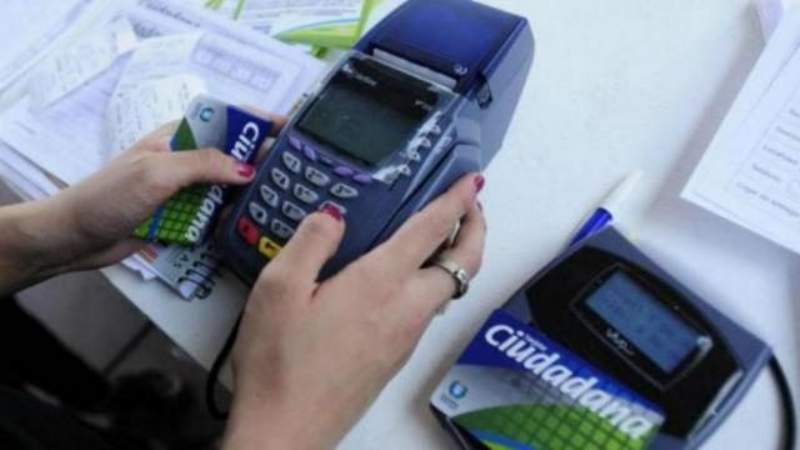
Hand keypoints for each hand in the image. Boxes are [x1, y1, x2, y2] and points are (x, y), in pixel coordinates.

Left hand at [0, 117, 283, 292]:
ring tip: (285, 199)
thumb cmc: (110, 197)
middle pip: (232, 154)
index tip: (292, 131)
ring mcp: (184, 189)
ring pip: (227, 185)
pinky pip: (215, 212)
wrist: (75, 238)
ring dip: (251, 191)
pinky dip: (233, 215)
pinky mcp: (182, 216)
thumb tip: (248, 168)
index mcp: (177, 136)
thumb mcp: (158, 172)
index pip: (226, 120)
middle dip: (262, 159)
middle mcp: (185, 159)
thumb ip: (203, 165)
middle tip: (298, 172)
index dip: (258, 122)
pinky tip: (256, 222)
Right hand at [223, 174, 486, 449]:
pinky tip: (403, 280)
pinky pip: (428, 311)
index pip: (432, 231)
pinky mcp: (395, 358)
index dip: (457, 201)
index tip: (473, 181)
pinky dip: (434, 283)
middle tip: (469, 206)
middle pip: (463, 265)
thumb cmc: (280, 362)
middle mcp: (404, 309)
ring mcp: (405, 338)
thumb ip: (311, 242)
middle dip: (474, 230)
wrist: (288, 430)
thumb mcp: (279, 289)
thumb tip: (335, 216)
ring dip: (456, 258)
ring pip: (448, 290)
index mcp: (380, 283)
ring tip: (439, 236)